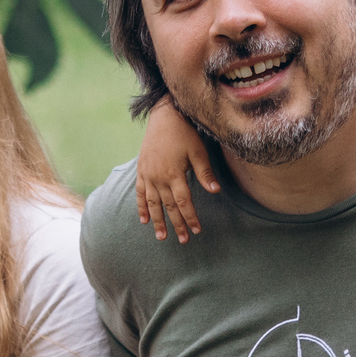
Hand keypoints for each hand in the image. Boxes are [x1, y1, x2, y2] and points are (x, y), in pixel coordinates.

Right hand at [133, 105, 219, 243]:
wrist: (164, 116)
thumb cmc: (184, 133)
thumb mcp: (198, 152)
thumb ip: (205, 173)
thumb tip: (215, 191)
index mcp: (174, 174)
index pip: (184, 202)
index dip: (190, 217)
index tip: (197, 230)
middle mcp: (158, 177)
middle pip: (169, 206)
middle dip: (176, 224)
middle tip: (183, 240)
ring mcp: (148, 175)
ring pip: (152, 203)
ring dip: (157, 221)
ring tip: (161, 237)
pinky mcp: (141, 170)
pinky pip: (139, 193)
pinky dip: (141, 207)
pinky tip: (144, 220)